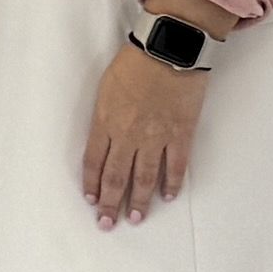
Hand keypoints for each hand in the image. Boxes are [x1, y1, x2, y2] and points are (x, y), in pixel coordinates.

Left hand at [81, 41, 205, 225]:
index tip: (91, 200)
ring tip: (136, 218)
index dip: (91, 184)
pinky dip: (172, 183)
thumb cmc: (136, 61)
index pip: (93, 162)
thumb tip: (104, 135)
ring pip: (144, 177)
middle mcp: (128, 134)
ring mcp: (156, 136)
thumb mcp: (106, 86)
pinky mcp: (181, 133)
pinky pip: (176, 165)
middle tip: (107, 224)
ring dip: (139, 200)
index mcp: (106, 121)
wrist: (169, 48)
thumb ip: (104, 114)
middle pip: (116, 176)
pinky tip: (167, 196)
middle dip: (110, 203)